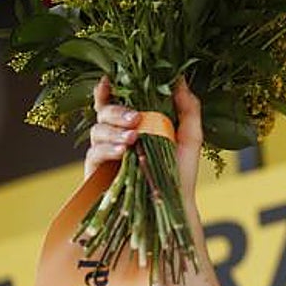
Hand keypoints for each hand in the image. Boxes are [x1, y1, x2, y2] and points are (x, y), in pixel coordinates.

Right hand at [85, 76, 203, 199]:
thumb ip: (188, 108)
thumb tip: (180, 79)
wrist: (175, 206)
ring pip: (97, 131)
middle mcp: (116, 135)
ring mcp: (105, 153)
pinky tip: (122, 152)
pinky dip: (107, 150)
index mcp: (135, 124)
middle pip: (103, 113)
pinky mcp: (97, 173)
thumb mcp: (190, 138)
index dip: (106, 90)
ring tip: (133, 137)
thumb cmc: (181, 173)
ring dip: (113, 131)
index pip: (114, 102)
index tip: (109, 80)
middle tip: (135, 117)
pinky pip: (94, 155)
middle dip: (116, 111)